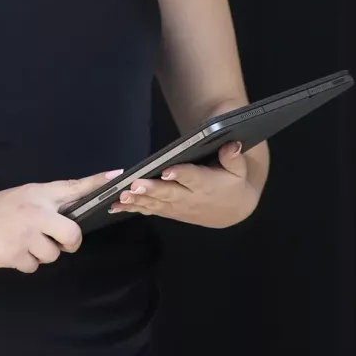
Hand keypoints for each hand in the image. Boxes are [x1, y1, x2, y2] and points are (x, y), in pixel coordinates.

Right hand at [0, 170, 121, 272]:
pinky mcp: (15, 252)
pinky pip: (33, 266)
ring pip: (53, 254)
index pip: (73, 187)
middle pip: (72, 233)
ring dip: (39, 255)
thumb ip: (44, 206)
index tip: (118, 175)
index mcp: (37, 194)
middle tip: (59, 243)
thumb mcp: (19, 198)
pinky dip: (23, 263)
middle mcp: (35, 211)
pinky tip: (8, 251)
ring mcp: (25, 233)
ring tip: (19, 243)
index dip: (97, 182)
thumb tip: (69, 220)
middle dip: (69, 244)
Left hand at [108, 141, 259, 227]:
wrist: (231, 210)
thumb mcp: (239, 170)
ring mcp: (177, 207)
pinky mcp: (169, 211)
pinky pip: (149, 209)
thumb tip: (231, 145)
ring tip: (121, 196)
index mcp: (206, 185)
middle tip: (135, 186)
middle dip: (151, 189)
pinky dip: (133, 208)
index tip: (167, 171)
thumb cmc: (232, 183)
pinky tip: (116, 205)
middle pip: (169, 193)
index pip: (192, 178)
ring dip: (137, 200)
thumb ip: (233, 157)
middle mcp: (190, 198)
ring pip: (155, 203)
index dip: (180, 175)